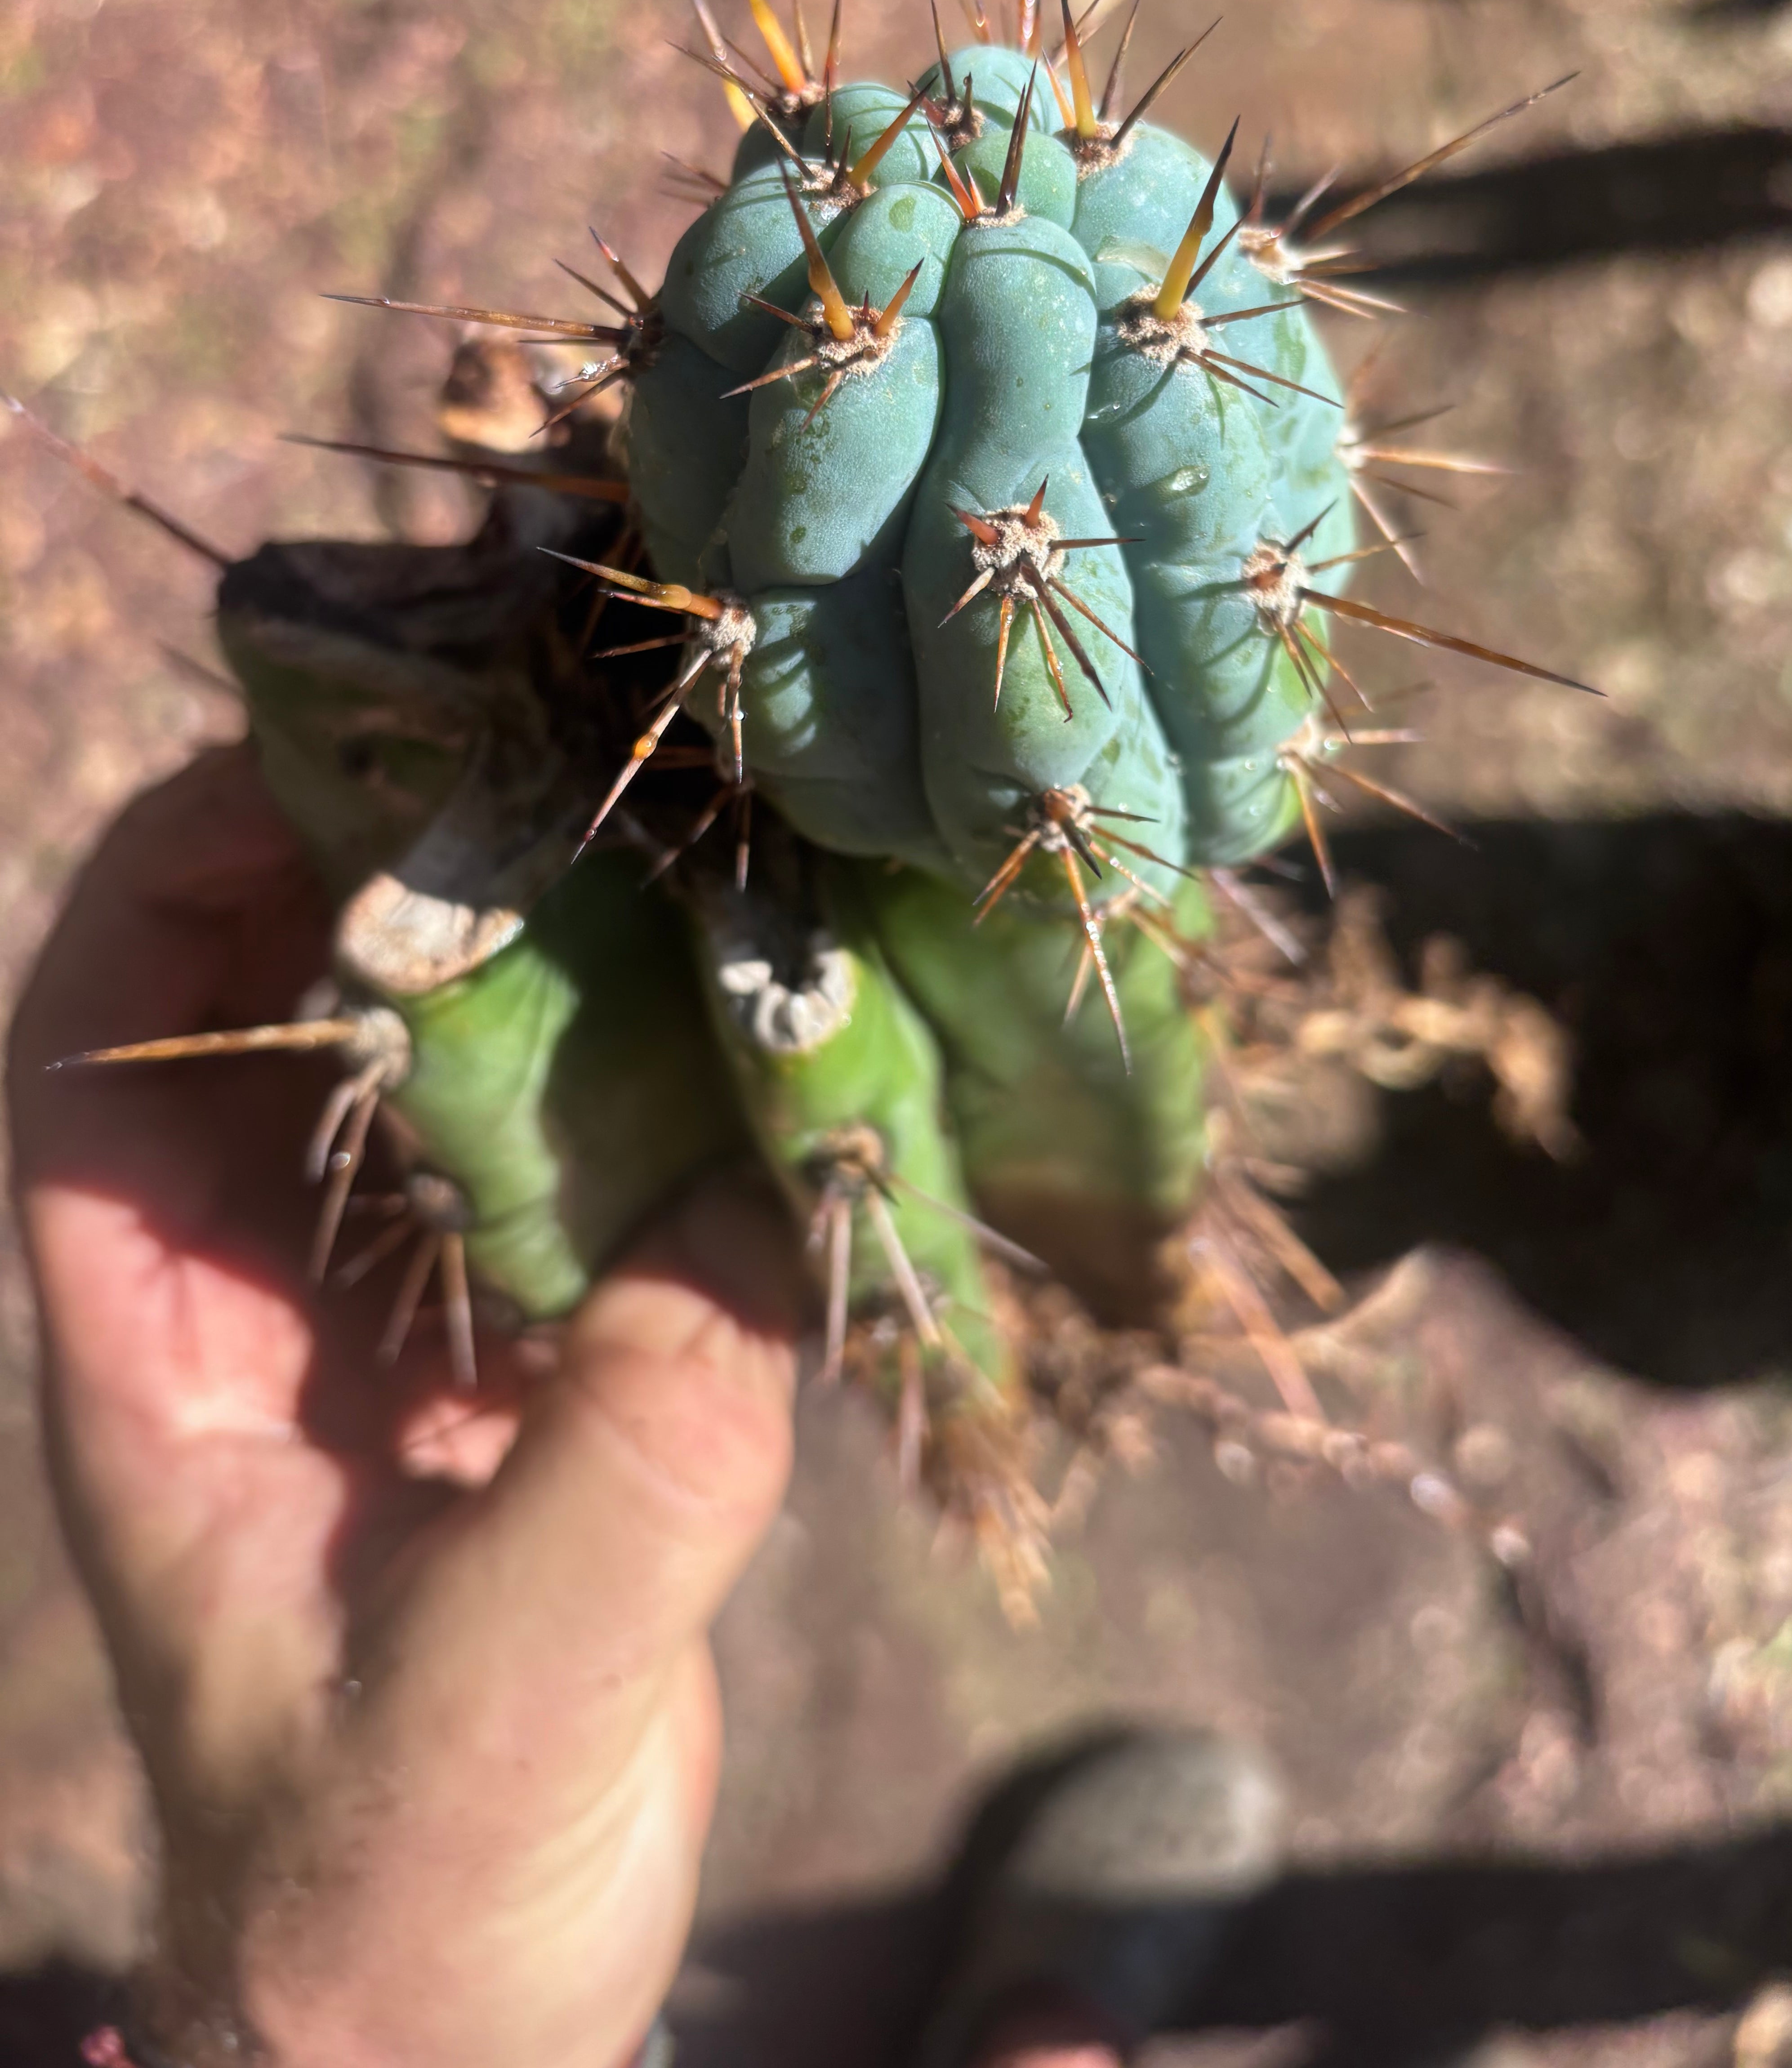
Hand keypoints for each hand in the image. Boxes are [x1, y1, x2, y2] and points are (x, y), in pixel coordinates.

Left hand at [8, 745, 798, 2067]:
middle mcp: (282, 1300)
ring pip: (475, 1081)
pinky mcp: (560, 1376)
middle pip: (309, 1010)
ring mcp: (424, 1329)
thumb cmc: (388, 1901)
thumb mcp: (481, 1697)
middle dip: (420, 867)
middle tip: (577, 749)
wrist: (454, 2035)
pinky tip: (793, 1045)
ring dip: (579, 970)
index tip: (335, 747)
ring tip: (707, 854)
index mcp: (168, 1341)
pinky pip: (614, 1187)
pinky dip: (690, 1107)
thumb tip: (761, 1233)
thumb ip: (617, 1472)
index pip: (104, 1035)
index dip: (187, 864)